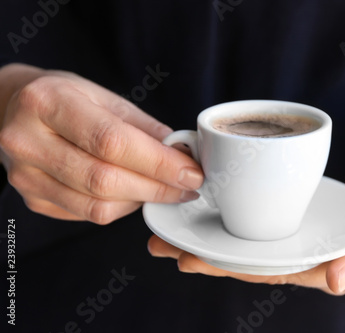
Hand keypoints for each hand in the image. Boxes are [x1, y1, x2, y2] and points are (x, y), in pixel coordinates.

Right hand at [0, 63, 202, 222]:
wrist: (11, 110)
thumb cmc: (64, 98)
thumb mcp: (102, 96)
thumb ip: (142, 126)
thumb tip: (181, 154)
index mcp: (48, 103)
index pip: (111, 141)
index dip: (158, 162)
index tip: (191, 172)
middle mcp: (28, 141)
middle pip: (104, 180)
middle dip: (157, 188)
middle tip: (187, 186)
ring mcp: (26, 176)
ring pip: (97, 205)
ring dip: (142, 200)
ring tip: (164, 189)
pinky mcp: (33, 199)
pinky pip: (88, 214)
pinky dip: (121, 207)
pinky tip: (134, 192)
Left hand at [148, 148, 344, 294]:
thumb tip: (337, 282)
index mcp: (330, 265)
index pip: (269, 270)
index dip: (227, 266)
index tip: (187, 259)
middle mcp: (312, 253)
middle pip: (250, 256)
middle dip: (206, 252)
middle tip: (161, 242)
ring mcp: (307, 232)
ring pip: (253, 236)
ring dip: (216, 232)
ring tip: (175, 226)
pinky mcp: (307, 210)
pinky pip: (268, 211)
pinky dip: (241, 209)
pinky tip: (218, 202)